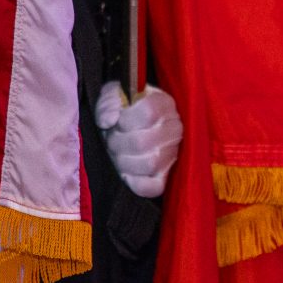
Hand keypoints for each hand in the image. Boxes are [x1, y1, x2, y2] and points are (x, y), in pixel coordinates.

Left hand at [94, 81, 181, 198]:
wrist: (129, 129)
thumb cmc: (121, 111)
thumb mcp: (113, 95)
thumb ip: (108, 101)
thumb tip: (109, 121)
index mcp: (164, 104)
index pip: (148, 112)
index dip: (126, 119)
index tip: (117, 121)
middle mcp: (174, 129)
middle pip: (142, 141)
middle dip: (117, 141)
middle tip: (111, 138)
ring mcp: (172, 155)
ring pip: (149, 164)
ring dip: (123, 160)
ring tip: (117, 152)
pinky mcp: (165, 178)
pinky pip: (151, 187)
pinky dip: (134, 182)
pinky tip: (125, 171)